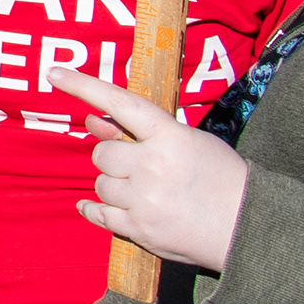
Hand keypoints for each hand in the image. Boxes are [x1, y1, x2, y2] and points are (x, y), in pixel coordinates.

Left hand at [51, 66, 252, 272]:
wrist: (250, 229)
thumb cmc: (224, 180)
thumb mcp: (191, 143)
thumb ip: (142, 132)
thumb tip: (93, 120)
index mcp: (171, 138)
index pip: (119, 103)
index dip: (84, 86)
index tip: (53, 72)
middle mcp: (153, 166)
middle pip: (102, 155)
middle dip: (113, 159)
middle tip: (137, 168)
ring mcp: (145, 200)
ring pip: (101, 184)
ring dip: (115, 186)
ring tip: (146, 193)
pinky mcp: (141, 230)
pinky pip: (98, 214)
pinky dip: (94, 210)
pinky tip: (92, 207)